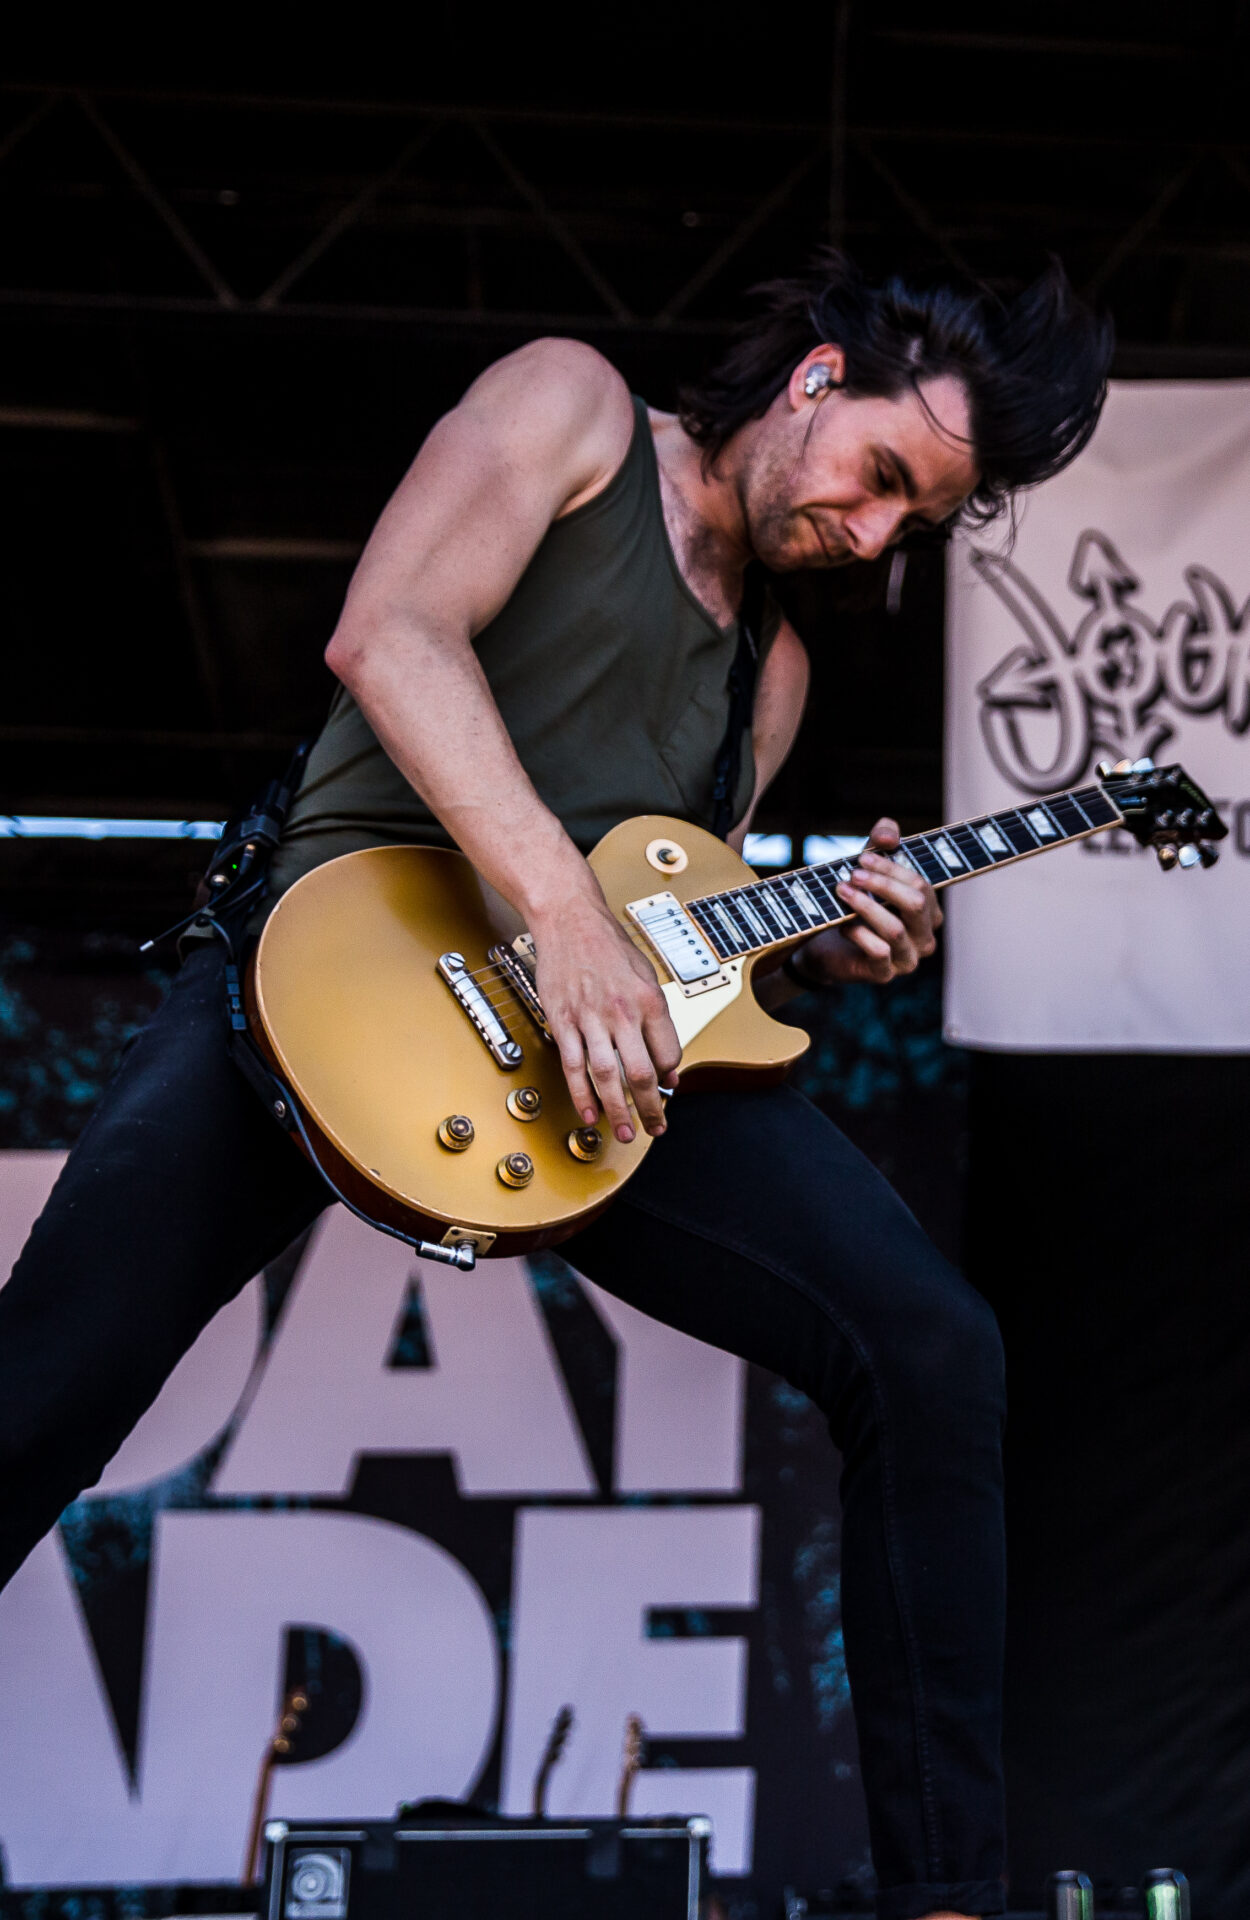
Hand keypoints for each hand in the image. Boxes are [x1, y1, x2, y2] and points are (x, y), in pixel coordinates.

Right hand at [529, 891, 681, 1144]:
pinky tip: (590, 1114)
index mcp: (649, 1000)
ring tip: (626, 1132)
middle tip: (655, 1128)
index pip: (668, 1054)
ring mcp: (590, 1018)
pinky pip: (574, 1066)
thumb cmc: (608, 946)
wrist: (570, 919)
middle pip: (641, 1073)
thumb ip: (658, 1020)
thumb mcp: (646, 976)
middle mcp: (622, 1012)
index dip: (670, 1078)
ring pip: (608, 1077)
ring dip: (618, 1111)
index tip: (668, 1090)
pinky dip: (582, 1095)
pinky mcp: (563, 1021)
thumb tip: (667, 1062)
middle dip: (651, 1109)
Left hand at [795, 816, 942, 985]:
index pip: (922, 885)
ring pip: (895, 929)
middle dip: (881, 884)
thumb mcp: (869, 867)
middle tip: (852, 874)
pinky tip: (842, 925)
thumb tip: (889, 835)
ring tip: (841, 891)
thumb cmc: (856, 903)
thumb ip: (882, 841)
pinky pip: (878, 952)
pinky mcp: (884, 974)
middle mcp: (925, 937)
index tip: (862, 857)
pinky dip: (858, 933)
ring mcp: (907, 959)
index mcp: (929, 912)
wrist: (828, 946)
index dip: (892, 868)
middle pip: (915, 904)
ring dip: (865, 905)